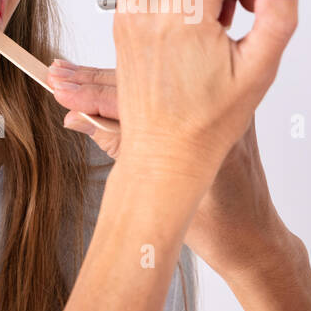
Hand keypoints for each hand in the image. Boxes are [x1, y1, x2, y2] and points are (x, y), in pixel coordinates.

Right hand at [49, 61, 297, 280]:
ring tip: (68, 78)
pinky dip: (130, 96)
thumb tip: (78, 119)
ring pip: (151, 88)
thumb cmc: (222, 223)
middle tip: (56, 74)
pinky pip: (166, 95)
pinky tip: (100, 91)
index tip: (61, 88)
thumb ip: (124, 150)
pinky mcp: (210, 112)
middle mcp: (213, 102)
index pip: (140, 96)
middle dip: (94, 81)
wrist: (254, 236)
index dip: (94, 94)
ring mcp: (213, 106)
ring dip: (107, 84)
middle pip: (143, 82)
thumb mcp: (166, 192)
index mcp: (206, 121)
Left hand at [109, 0, 298, 181]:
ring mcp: (130, 9)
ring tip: (204, 8)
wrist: (165, 153)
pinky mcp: (120, 18)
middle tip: (229, 10)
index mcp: (186, 13)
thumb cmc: (209, 120)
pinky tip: (178, 5)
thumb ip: (278, 14)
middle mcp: (151, 5)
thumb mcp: (259, 69)